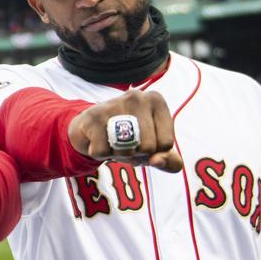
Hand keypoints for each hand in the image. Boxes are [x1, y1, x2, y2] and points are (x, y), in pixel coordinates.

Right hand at [67, 90, 181, 172]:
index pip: (165, 143)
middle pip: (147, 147)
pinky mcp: (93, 116)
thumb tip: (156, 161)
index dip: (153, 152)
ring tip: (112, 142)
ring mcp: (113, 104)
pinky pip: (102, 151)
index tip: (143, 141)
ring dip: (118, 155)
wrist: (89, 127)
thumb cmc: (129, 137)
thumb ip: (170, 162)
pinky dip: (100, 153)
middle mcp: (137, 97)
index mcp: (156, 100)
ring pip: (126, 151)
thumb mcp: (156, 148)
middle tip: (125, 144)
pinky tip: (98, 140)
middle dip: (136, 155)